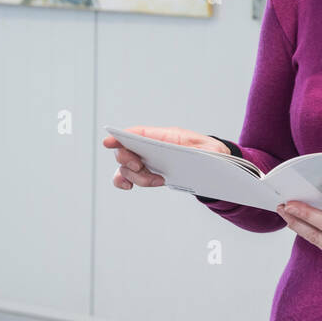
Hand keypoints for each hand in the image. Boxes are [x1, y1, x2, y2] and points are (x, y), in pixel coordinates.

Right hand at [102, 125, 228, 189]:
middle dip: (127, 160)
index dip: (120, 136)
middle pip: (126, 151)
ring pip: (126, 168)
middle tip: (141, 166)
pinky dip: (123, 181)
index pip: (137, 133)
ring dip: (137, 177)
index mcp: (165, 136)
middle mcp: (151, 147)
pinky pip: (126, 177)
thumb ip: (200, 150)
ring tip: (159, 181)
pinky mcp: (147, 173)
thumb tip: (186, 156)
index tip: (108, 142)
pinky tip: (128, 187)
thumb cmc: (209, 152)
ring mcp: (147, 160)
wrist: (212, 164)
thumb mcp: (210, 149)